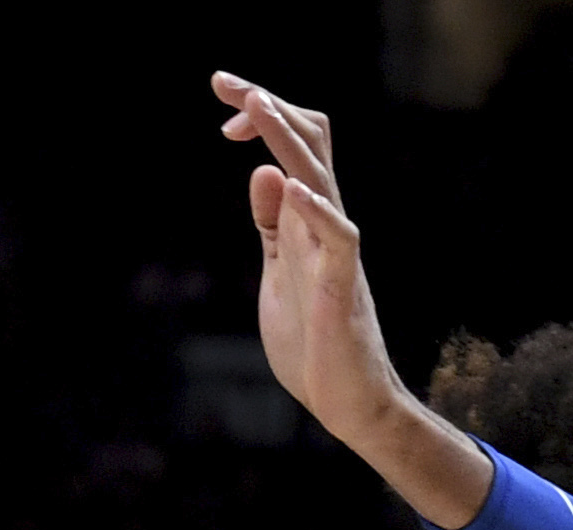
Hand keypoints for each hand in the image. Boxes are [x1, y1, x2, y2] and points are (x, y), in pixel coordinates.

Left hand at [214, 72, 486, 524]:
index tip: (225, 105)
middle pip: (309, 146)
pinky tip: (292, 189)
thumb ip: (272, 227)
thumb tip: (262, 175)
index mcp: (307, 223)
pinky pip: (338, 240)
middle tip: (225, 81)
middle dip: (268, 108)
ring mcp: (337, 255)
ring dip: (287, 140)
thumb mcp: (279, 274)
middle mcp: (326, 227)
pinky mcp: (342, 291)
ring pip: (320, 180)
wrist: (347, 404)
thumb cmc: (315, 344)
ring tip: (256, 104)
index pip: (293, 151)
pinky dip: (316, 212)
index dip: (262, 120)